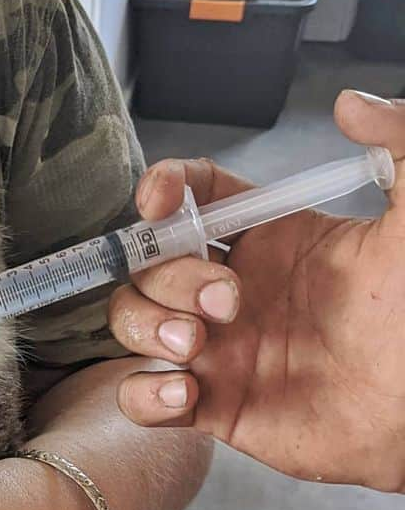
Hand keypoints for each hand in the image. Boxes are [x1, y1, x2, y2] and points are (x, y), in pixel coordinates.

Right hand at [108, 89, 404, 492]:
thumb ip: (401, 144)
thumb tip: (348, 104)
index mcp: (269, 241)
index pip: (192, 198)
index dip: (163, 190)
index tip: (159, 201)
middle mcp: (230, 291)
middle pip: (151, 264)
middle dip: (169, 277)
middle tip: (225, 305)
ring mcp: (216, 350)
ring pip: (132, 321)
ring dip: (146, 328)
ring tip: (194, 348)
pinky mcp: (210, 406)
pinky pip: (141, 397)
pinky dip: (146, 395)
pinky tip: (187, 395)